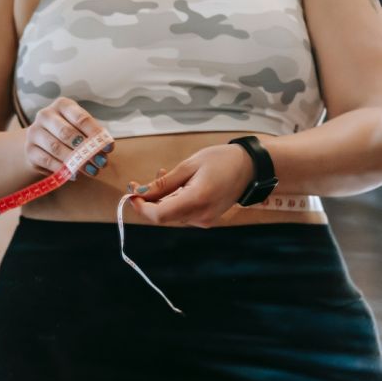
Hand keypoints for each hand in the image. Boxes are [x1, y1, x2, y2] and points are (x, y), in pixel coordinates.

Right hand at [24, 97, 113, 177]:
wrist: (41, 142)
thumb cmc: (68, 133)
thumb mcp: (81, 128)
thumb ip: (93, 136)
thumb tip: (106, 148)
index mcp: (62, 105)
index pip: (81, 118)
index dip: (96, 134)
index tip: (109, 148)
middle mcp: (45, 115)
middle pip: (67, 133)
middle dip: (86, 150)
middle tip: (101, 162)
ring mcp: (34, 132)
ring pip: (56, 148)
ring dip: (76, 161)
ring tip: (91, 170)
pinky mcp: (30, 150)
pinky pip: (47, 161)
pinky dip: (63, 169)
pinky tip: (75, 174)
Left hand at [127, 144, 255, 227]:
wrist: (251, 167)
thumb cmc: (221, 160)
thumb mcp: (189, 165)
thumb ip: (163, 183)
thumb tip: (139, 192)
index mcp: (196, 200)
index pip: (158, 215)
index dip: (141, 207)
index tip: (131, 193)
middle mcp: (200, 216)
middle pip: (162, 216)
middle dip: (147, 201)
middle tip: (137, 183)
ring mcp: (204, 220)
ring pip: (170, 214)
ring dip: (159, 199)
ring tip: (161, 176)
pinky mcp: (206, 219)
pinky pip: (181, 213)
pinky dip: (172, 201)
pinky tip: (174, 185)